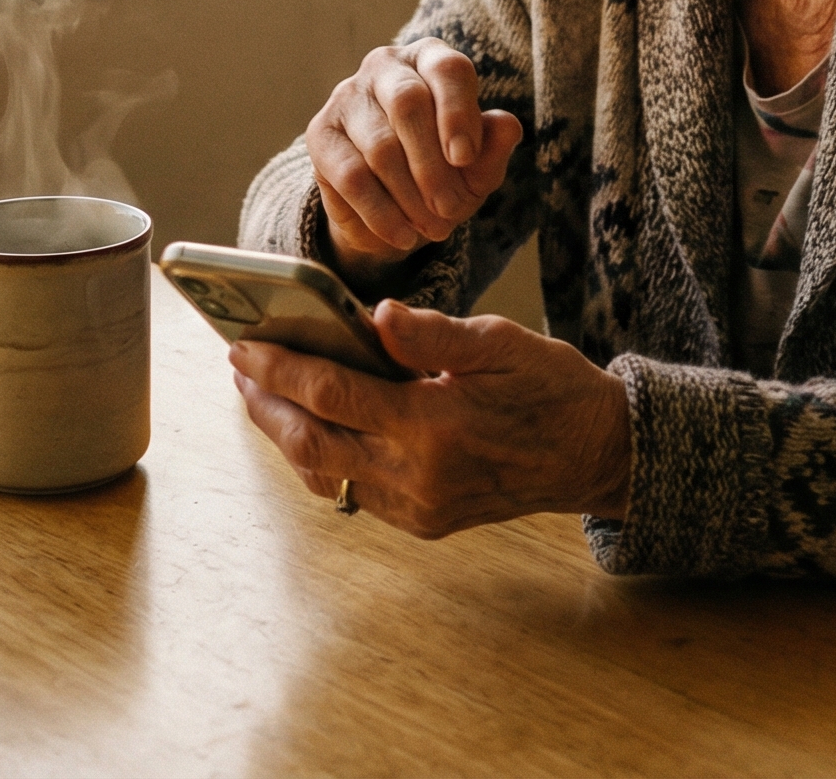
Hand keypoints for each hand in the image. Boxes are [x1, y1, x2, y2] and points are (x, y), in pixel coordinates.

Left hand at [230, 302, 631, 534]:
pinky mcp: (425, 522)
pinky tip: (313, 426)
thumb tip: (380, 314)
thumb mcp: (502, 343)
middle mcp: (419, 476)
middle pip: (315, 442)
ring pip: (327, 474)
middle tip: (239, 367)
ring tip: (262, 395)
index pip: (334, 395)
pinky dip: (323, 457)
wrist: (596, 454)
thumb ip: (435, 334)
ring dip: (288, 434)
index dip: (282, 369)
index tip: (246, 345)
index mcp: (435, 425)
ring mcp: (419, 507)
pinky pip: (355, 491)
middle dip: (267, 405)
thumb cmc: (551, 387)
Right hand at [306, 41, 521, 282]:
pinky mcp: (321, 133)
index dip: (458, 113)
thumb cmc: (442, 172)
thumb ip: (493, 146)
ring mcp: (347, 96)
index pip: (447, 70)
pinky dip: (381, 212)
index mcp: (430, 59)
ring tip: (432, 228)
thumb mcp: (476, 168)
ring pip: (380, 145)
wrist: (391, 212)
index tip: (465, 158)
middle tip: (450, 210)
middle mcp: (385, 66)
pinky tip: (403, 235)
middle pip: (408, 103)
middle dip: (433, 165)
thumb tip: (508, 126)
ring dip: (410, 196)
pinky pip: (350, 175)